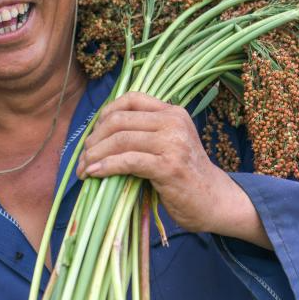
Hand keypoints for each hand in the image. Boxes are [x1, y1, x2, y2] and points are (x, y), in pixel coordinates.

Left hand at [75, 92, 271, 248]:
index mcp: (172, 112)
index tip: (94, 133)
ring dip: (94, 155)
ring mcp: (173, 143)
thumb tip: (99, 136)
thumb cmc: (186, 176)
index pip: (131, 99)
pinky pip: (128, 161)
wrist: (215, 201)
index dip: (106, 113)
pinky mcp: (169, 166)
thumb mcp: (169, 145)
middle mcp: (173, 122)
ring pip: (120, 140)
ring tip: (84, 169)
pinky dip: (106, 167)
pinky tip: (94, 174)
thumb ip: (144, 134)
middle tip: (83, 157)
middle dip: (94, 139)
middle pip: (120, 120)